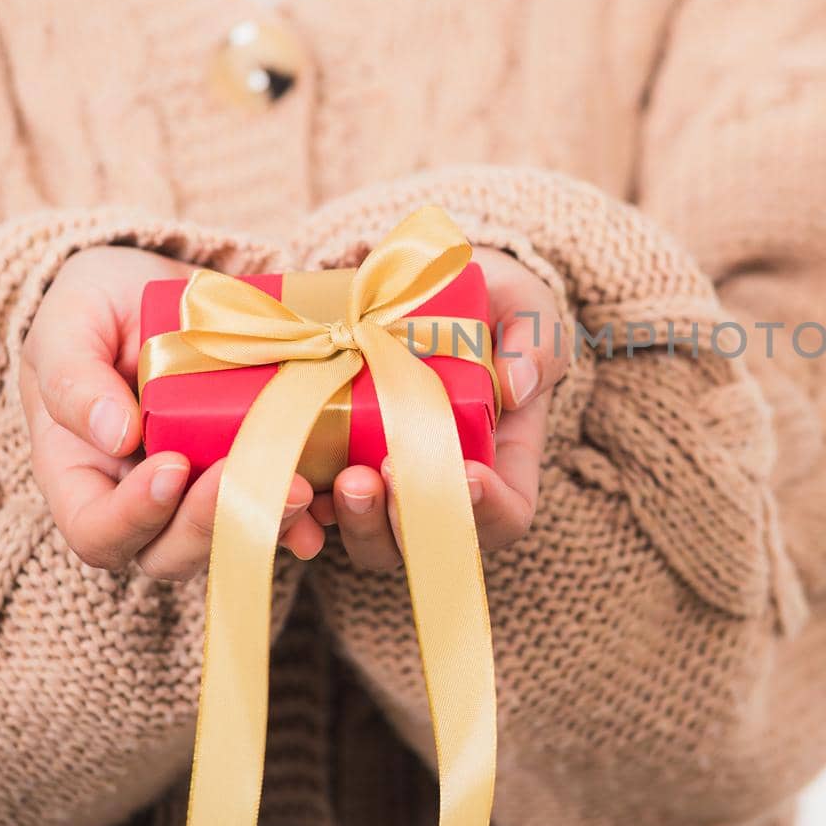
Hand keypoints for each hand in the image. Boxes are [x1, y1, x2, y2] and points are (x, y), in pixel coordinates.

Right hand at [20, 246, 325, 579]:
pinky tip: (334, 493)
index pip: (99, 532)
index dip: (134, 517)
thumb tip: (113, 433)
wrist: (165, 285)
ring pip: (229, 542)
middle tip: (248, 479)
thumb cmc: (99, 304)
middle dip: (212, 525)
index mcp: (83, 474)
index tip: (172, 465)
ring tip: (301, 488)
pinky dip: (309, 512)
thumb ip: (74, 376)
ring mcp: (201, 492)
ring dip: (267, 524)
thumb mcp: (71, 321)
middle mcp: (142, 500)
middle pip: (169, 553)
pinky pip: (281, 513)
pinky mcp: (252, 473)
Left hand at [314, 246, 569, 568]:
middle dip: (404, 521)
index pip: (506, 514)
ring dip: (354, 522)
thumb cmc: (489, 303)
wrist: (421, 284)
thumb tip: (518, 384)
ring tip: (342, 480)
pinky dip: (300, 512)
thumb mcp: (527, 308)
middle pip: (430, 541)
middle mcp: (440, 486)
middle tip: (387, 472)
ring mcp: (385, 483)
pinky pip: (314, 511)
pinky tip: (291, 485)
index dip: (488, 511)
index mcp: (499, 460)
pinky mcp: (334, 464)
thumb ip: (534, 341)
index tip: (466, 475)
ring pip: (372, 539)